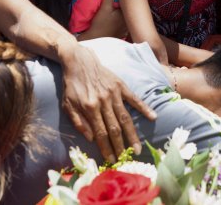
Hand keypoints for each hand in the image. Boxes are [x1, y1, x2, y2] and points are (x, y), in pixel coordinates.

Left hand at [61, 45, 156, 161]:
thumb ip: (78, 121)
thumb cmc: (72, 85)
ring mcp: (114, 94)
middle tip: (126, 159)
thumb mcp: (68, 104)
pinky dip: (144, 108)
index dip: (106, 148)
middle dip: (120, 146)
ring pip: (125, 118)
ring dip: (132, 135)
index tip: (111, 159)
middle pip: (115, 128)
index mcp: (90, 108)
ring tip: (137, 148)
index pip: (100, 133)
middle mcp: (103, 102)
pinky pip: (134, 99)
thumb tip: (90, 138)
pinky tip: (153, 117)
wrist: (79, 61)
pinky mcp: (121, 86)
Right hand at [80, 0, 127, 39]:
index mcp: (127, 14)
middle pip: (128, 10)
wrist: (95, 40)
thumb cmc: (100, 24)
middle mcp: (129, 22)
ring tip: (117, 7)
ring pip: (127, 17)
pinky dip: (122, 20)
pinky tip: (116, 18)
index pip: (129, 3)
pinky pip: (125, 23)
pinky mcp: (123, 33)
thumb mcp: (104, 8)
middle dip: (125, 4)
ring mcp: (127, 28)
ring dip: (124, 12)